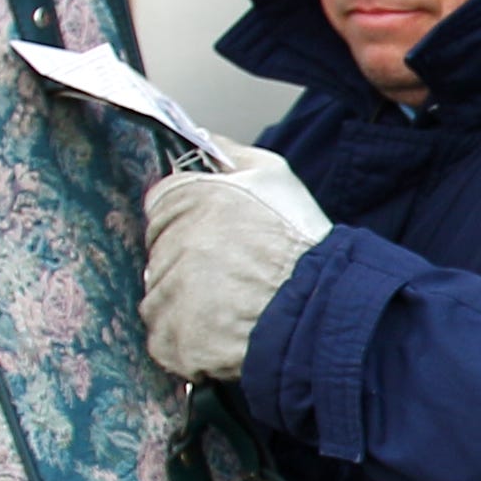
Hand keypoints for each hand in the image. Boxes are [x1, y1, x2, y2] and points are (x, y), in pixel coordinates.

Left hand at [143, 140, 331, 381]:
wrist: (321, 305)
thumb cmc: (300, 241)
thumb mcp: (274, 175)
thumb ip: (230, 153)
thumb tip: (203, 140)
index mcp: (187, 200)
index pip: (161, 202)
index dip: (188, 217)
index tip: (214, 235)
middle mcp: (169, 245)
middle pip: (159, 251)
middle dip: (187, 259)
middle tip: (229, 272)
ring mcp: (167, 295)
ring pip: (160, 296)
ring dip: (185, 301)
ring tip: (229, 305)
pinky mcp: (172, 339)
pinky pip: (164, 339)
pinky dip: (186, 339)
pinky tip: (220, 331)